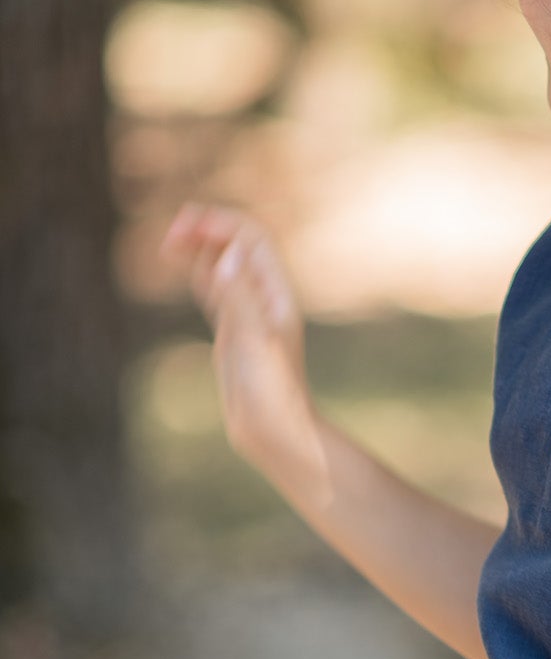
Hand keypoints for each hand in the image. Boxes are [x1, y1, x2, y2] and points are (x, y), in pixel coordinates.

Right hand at [160, 202, 313, 463]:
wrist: (275, 433)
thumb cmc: (273, 393)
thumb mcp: (254, 341)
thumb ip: (239, 297)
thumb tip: (227, 255)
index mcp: (275, 295)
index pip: (251, 240)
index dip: (220, 225)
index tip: (185, 225)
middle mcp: (264, 300)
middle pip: (235, 247)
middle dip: (205, 232)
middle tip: (170, 237)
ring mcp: (248, 316)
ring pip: (222, 269)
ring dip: (199, 250)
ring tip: (167, 245)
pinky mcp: (233, 334)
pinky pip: (215, 293)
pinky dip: (197, 275)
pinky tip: (181, 266)